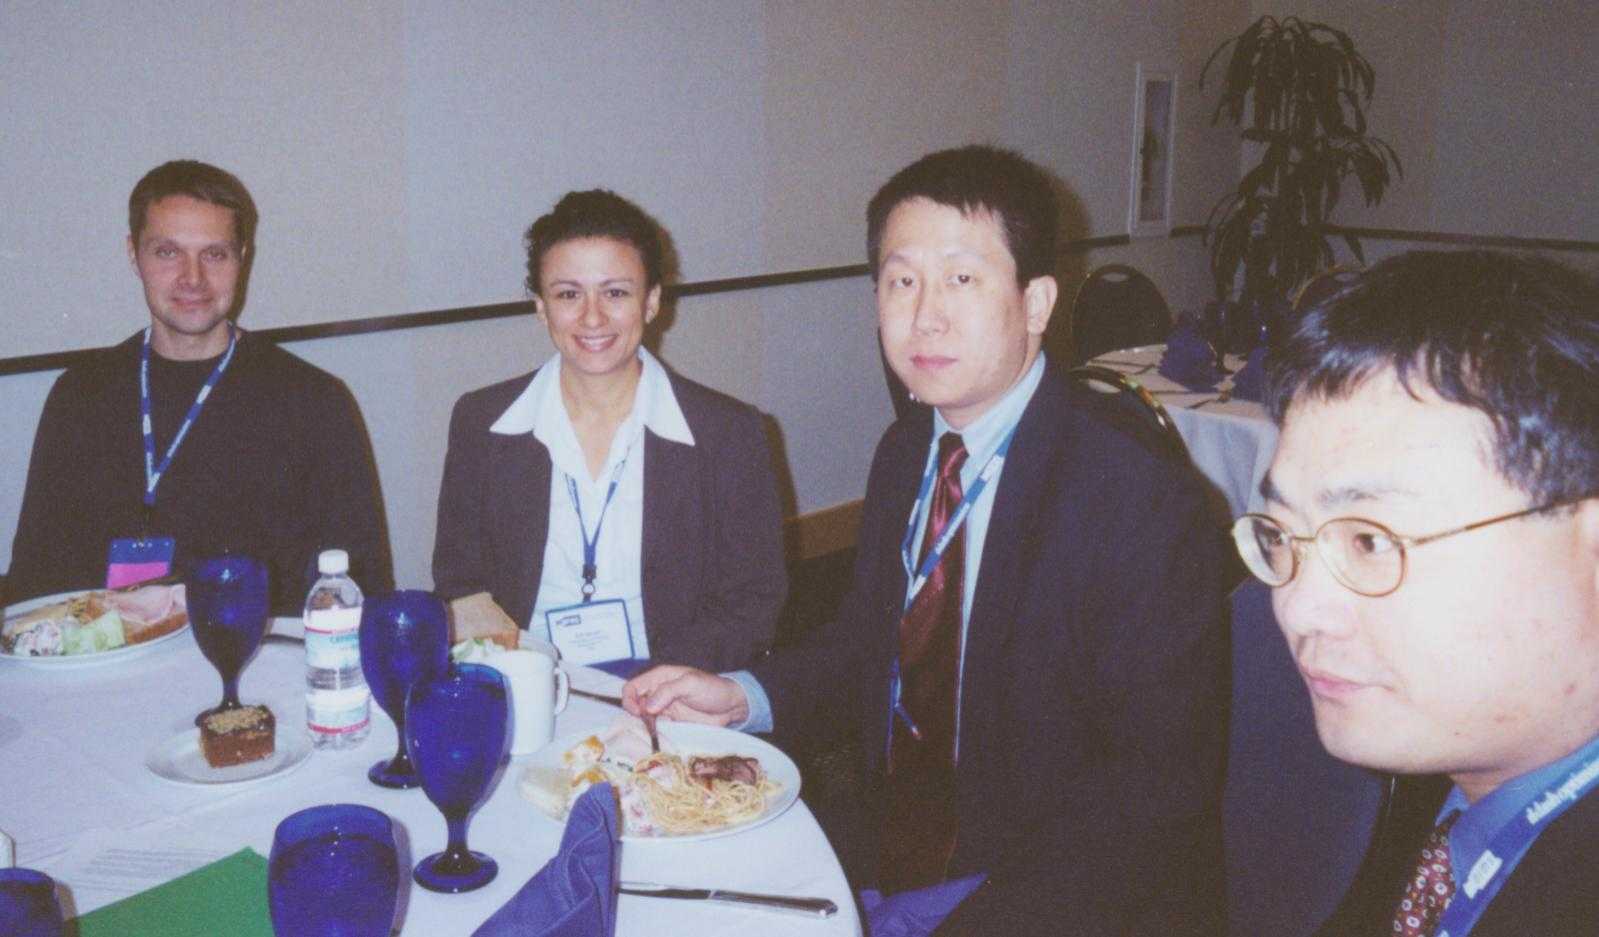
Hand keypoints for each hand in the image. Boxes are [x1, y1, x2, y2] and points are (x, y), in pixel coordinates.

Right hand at [623, 665, 748, 727]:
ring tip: (653, 733)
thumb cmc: (712, 689)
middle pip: (634, 704)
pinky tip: (658, 738)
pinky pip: (654, 728)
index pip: (632, 687)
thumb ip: (668, 691)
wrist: (730, 707)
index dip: (630, 699)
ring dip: (643, 726)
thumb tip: (647, 706)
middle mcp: (657, 692)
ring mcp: (662, 709)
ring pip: (641, 718)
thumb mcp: (691, 684)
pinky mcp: (670, 723)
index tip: (639, 712)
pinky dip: (652, 734)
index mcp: (659, 677)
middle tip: (648, 724)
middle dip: (635, 715)